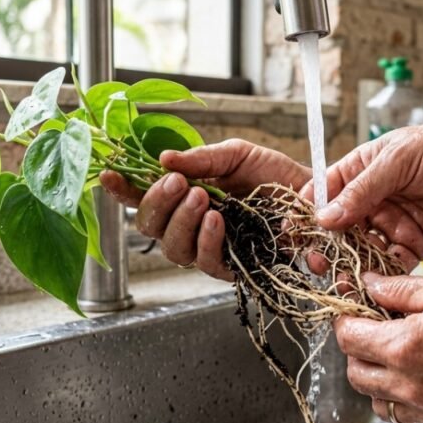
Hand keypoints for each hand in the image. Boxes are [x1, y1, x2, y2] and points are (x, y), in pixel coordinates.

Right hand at [100, 139, 309, 279]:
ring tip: (201, 199)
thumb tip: (163, 161)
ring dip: (181, 222)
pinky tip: (216, 221)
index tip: (109, 174)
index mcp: (183, 196)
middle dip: (157, 204)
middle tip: (177, 183)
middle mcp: (188, 225)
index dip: (122, 189)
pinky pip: (205, 262)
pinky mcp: (230, 267)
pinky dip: (206, 240)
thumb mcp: (236, 154)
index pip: (141, 197)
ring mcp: (207, 248)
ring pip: (172, 248)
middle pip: (149, 226)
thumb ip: (201, 160)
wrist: (312, 195)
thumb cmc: (273, 175)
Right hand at [308, 119, 422, 266]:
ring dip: (350, 265)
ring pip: (360, 250)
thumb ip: (363, 189)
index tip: (296, 233)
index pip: (323, 194)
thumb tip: (325, 216)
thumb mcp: (399, 159)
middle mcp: (372, 201)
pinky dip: (380, 277)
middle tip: (319, 262)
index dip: (308, 213)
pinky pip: (390, 266)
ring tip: (343, 280)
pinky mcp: (413, 246)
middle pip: (338, 229)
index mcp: (361, 172)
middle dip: (326, 247)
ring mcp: (391, 225)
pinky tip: (373, 284)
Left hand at [334, 273, 422, 422]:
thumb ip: (400, 290)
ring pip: (380, 403)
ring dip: (380, 381)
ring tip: (402, 358)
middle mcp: (413, 386)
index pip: (349, 340)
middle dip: (359, 352)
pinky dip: (407, 404)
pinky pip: (410, 422)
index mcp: (407, 347)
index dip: (347, 321)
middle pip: (357, 375)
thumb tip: (369, 285)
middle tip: (376, 333)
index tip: (354, 314)